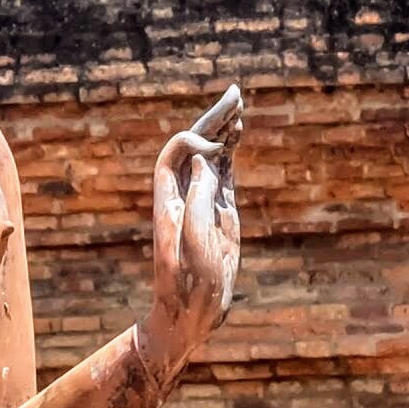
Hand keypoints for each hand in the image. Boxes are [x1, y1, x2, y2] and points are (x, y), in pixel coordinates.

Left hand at [146, 89, 242, 362]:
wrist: (191, 314)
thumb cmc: (188, 284)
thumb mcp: (194, 242)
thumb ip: (198, 197)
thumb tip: (204, 158)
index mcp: (169, 200)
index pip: (176, 152)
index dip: (194, 138)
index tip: (214, 149)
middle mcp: (184, 196)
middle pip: (195, 147)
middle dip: (213, 120)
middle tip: (235, 93)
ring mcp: (204, 204)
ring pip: (213, 158)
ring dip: (224, 132)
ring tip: (239, 107)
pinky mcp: (221, 215)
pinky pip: (226, 176)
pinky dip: (232, 155)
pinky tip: (238, 135)